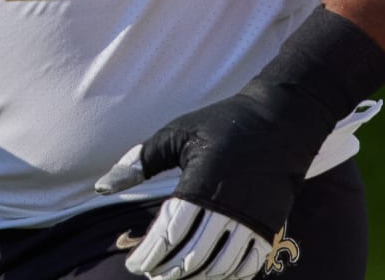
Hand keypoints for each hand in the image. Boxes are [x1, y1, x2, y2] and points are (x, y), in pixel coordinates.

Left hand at [96, 98, 381, 278]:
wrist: (281, 119)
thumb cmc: (224, 123)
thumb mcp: (178, 133)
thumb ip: (140, 161)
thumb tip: (102, 186)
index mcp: (200, 184)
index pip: (168, 234)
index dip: (148, 254)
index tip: (134, 263)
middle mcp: (227, 207)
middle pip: (191, 256)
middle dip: (166, 270)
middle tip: (152, 272)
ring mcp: (252, 219)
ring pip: (219, 266)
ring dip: (195, 276)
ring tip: (176, 275)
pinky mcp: (270, 225)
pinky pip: (248, 264)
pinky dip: (228, 275)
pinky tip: (211, 272)